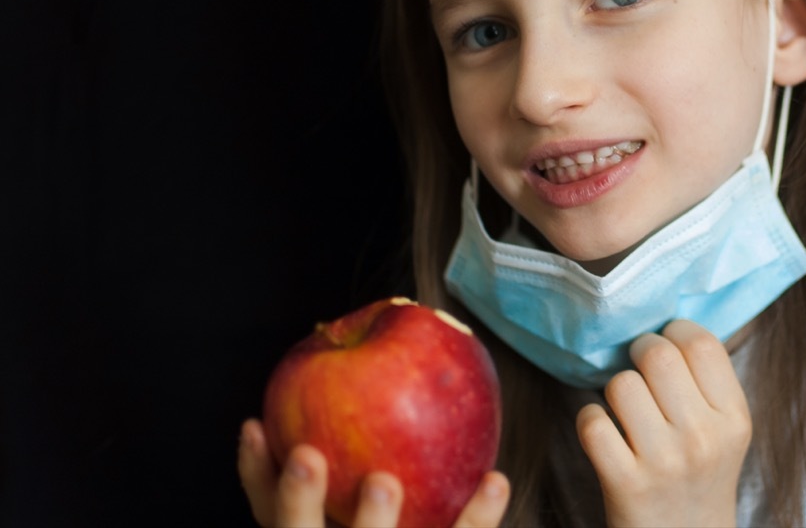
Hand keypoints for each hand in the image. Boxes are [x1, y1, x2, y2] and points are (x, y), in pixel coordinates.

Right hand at [237, 418, 509, 526]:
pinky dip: (478, 518)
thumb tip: (350, 351)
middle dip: (296, 503)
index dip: (256, 473)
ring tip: (382, 481)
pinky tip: (494, 480)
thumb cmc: (401, 513)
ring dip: (370, 522)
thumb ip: (353, 444)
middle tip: (306, 457)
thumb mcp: (358, 489)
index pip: (271, 515)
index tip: (255, 424)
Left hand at [576, 320, 751, 527]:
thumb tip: (667, 321)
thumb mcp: (726, 430)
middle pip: (657, 355)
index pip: (702, 343)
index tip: (666, 343)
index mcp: (734, 418)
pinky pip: (592, 422)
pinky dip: (590, 419)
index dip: (674, 332)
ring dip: (614, 390)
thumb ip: (707, 381)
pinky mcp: (626, 484)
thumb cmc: (700, 473)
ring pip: (621, 385)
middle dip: (638, 350)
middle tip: (637, 365)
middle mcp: (704, 439)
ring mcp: (664, 463)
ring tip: (626, 408)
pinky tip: (606, 432)